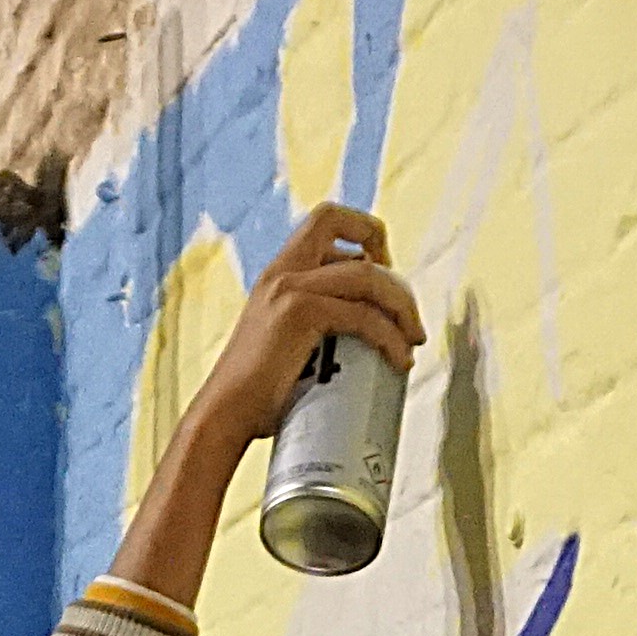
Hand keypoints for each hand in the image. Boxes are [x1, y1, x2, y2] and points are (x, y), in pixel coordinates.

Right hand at [177, 206, 424, 473]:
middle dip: (392, 269)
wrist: (224, 416)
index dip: (367, 233)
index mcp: (279, 272)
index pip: (329, 219)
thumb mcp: (286, 341)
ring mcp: (290, 288)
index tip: (385, 278)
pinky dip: (390, 338)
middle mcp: (283, 270)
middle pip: (352, 231)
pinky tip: (399, 360)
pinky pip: (363, 315)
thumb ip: (317, 322)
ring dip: (402, 307)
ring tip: (412, 341)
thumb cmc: (258, 394)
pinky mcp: (299, 314)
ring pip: (368, 275)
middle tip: (408, 316)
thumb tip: (367, 328)